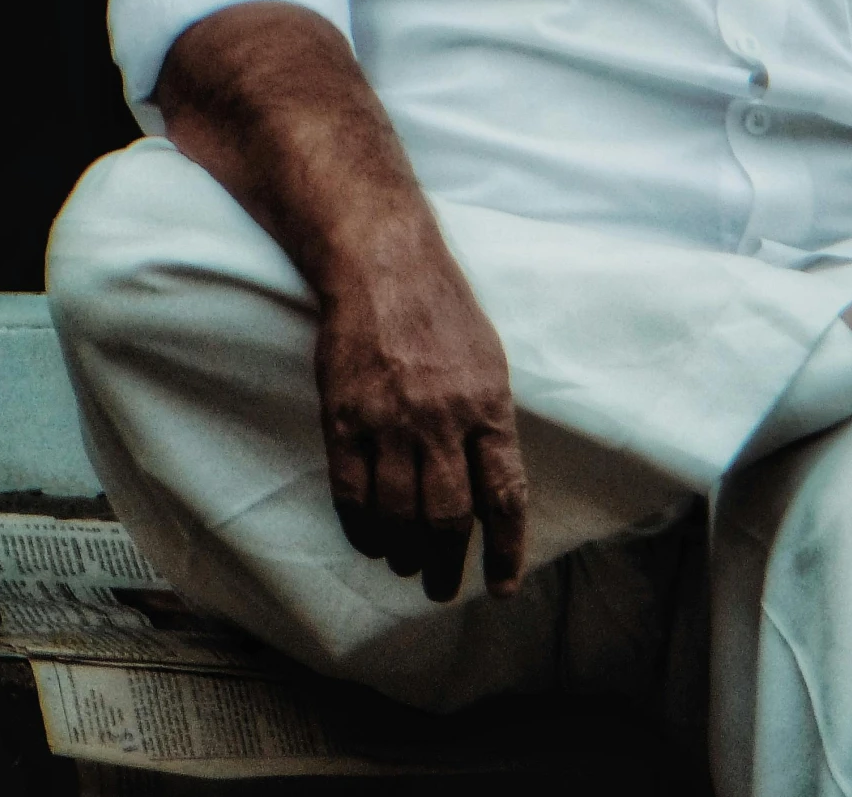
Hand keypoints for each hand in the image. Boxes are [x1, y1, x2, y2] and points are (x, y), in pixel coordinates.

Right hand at [314, 221, 527, 602]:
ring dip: (404, 553)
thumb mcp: (489, 362)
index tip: (502, 587)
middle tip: (442, 587)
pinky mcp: (345, 418)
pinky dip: (362, 529)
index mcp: (488, 405)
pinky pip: (351, 495)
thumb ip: (490, 423)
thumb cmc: (442, 311)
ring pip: (398, 516)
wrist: (383, 265)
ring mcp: (390, 421)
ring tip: (407, 564)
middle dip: (447, 565)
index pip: (505, 495)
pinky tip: (371, 540)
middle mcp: (442, 419)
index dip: (506, 550)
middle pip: (448, 518)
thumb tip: (493, 487)